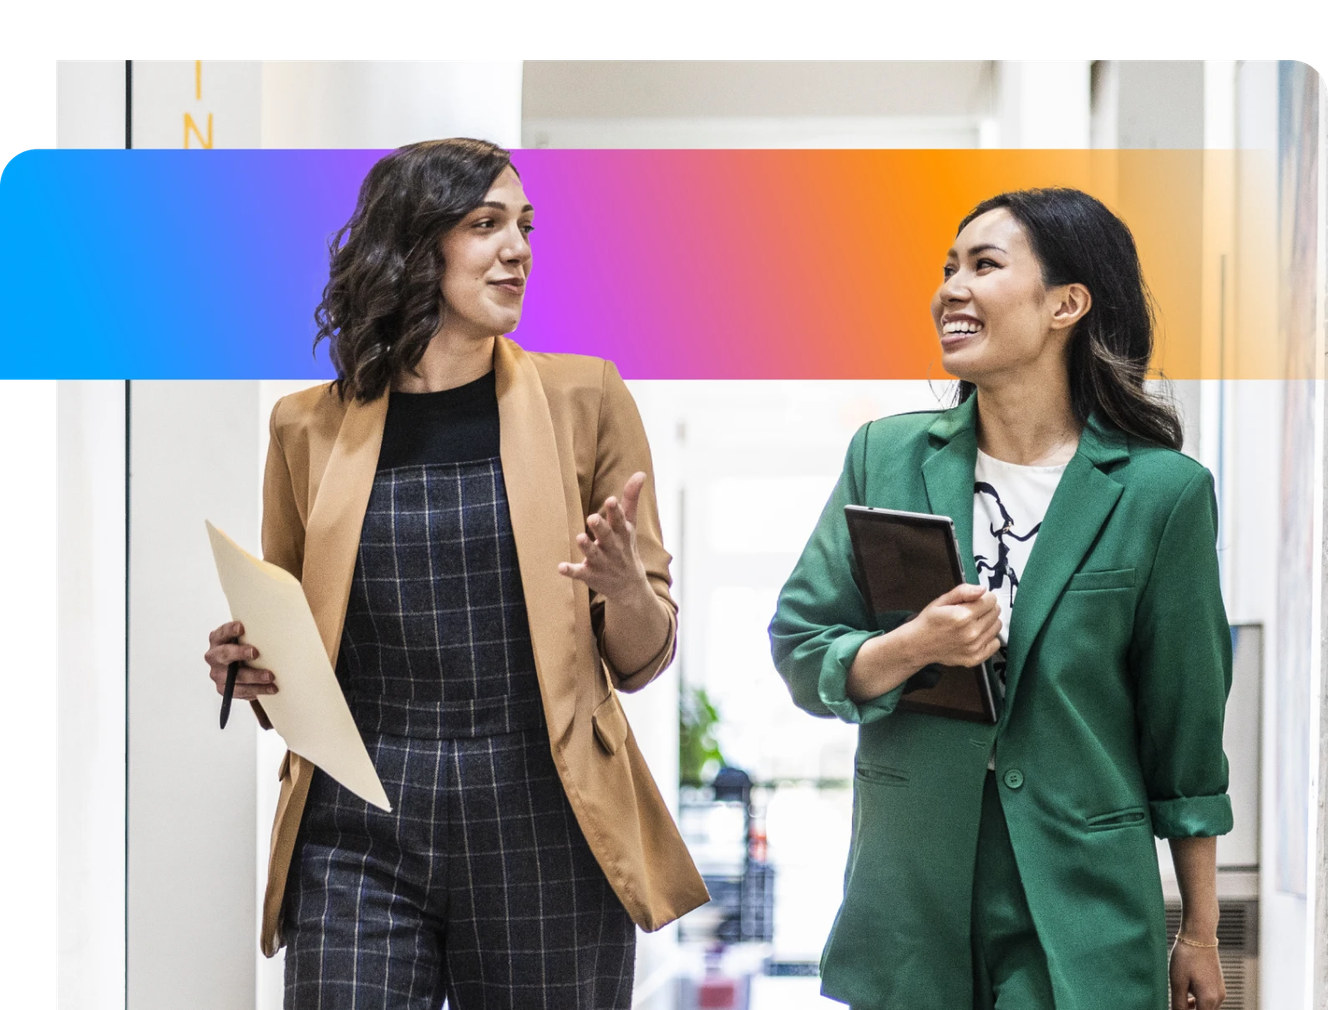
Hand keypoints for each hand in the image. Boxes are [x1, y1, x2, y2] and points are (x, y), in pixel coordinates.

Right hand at [204, 621, 276, 699]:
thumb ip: (254, 633)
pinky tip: (270, 688)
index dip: (230, 630)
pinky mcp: (224, 689)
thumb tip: (277, 627)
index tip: (242, 628)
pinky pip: (240, 691)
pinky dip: (256, 690)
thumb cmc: (247, 646)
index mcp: (217, 639)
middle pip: (224, 654)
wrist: (241, 667)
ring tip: (270, 677)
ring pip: (235, 676)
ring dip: (254, 676)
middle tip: (255, 653)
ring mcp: (217, 673)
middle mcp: (214, 656)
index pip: (222, 633)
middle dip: (240, 653)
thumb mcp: (247, 638)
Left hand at [558, 471, 652, 602]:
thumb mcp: (630, 524)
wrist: (630, 586)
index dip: (614, 511)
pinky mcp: (590, 575)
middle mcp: (613, 548)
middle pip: (607, 537)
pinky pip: (579, 573)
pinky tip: (561, 567)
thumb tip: (640, 473)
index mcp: (622, 534)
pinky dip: (571, 571)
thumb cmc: (626, 547)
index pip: (619, 521)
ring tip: (579, 537)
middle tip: (592, 518)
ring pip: (593, 554)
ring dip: (586, 547)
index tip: (610, 500)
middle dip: (600, 528)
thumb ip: (631, 499)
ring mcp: (602, 563)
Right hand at [904, 583, 1001, 669]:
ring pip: (997, 627)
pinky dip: (989, 638)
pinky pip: (995, 644)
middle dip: (986, 608)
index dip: (983, 597)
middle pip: (996, 612)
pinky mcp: (975, 658)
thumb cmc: (930, 621)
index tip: (975, 600)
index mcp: (962, 616)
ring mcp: (974, 647)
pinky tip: (976, 635)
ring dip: (988, 622)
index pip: (991, 600)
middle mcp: (971, 633)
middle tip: (972, 611)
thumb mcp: (942, 600)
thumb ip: (963, 591)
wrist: (918, 644)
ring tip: (973, 623)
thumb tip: (983, 589)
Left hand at [1170, 937, 1224, 1008]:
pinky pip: (1209, 999)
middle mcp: (1218, 998)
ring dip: (1194, 1007)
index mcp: (1209, 1000)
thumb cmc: (1187, 957)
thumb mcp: (1177, 982)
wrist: (1199, 936)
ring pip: (1206, 1007)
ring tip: (1180, 996)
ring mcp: (1220, 991)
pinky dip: (1198, 1000)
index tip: (1177, 1006)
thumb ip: (1178, 1004)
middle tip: (1177, 1002)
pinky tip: (1187, 990)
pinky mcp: (1219, 984)